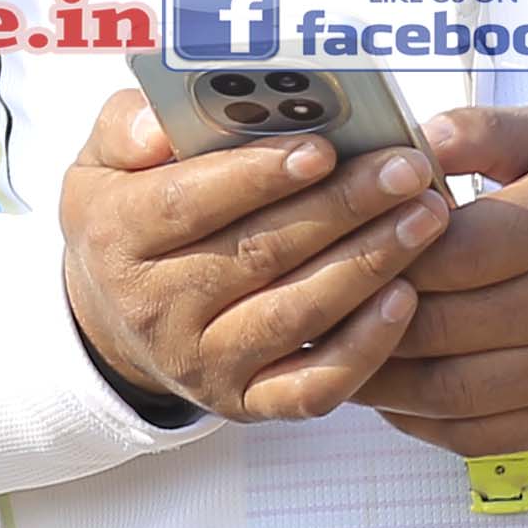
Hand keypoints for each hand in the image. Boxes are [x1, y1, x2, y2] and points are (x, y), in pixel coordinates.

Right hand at [52, 92, 446, 423]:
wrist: (116, 316)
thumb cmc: (130, 218)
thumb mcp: (104, 161)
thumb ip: (128, 126)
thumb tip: (160, 125)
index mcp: (115, 236)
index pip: (188, 204)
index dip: (257, 177)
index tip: (324, 148)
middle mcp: (154, 308)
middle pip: (258, 256)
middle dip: (342, 208)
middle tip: (405, 171)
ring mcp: (201, 363)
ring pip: (295, 316)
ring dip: (368, 264)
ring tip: (423, 217)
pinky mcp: (244, 402)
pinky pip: (312, 386)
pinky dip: (364, 348)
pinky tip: (405, 298)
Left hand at [353, 106, 527, 459]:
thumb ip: (485, 131)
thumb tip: (411, 143)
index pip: (452, 251)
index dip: (385, 247)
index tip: (342, 239)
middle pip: (442, 325)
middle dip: (364, 316)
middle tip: (310, 304)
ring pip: (451, 391)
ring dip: (378, 379)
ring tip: (331, 351)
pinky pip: (483, 435)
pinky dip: (421, 422)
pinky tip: (389, 394)